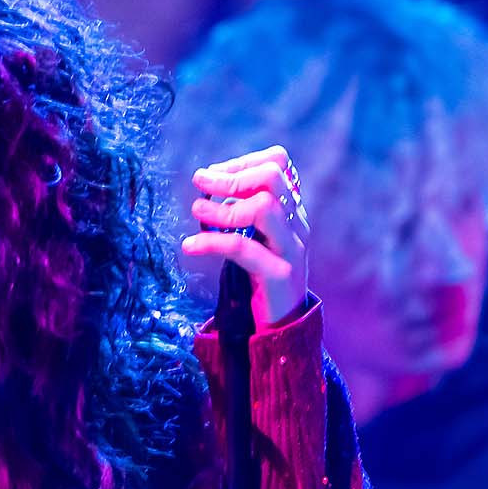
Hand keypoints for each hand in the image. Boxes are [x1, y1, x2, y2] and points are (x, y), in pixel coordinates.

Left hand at [181, 145, 309, 328]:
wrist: (283, 327)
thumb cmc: (260, 278)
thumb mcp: (255, 237)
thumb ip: (241, 212)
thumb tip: (207, 184)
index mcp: (293, 210)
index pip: (278, 163)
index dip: (243, 161)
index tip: (213, 173)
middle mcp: (297, 223)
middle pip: (272, 178)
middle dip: (232, 175)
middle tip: (200, 181)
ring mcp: (291, 248)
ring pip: (264, 207)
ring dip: (223, 207)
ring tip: (196, 210)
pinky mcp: (279, 274)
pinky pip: (243, 248)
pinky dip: (212, 242)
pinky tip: (190, 245)